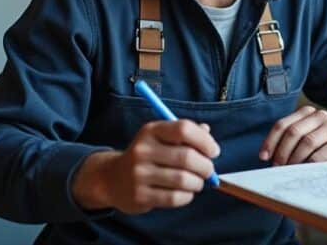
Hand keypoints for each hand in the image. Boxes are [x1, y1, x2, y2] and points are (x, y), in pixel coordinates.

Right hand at [72, 120, 219, 214]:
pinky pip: (175, 198)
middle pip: (187, 156)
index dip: (204, 141)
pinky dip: (187, 196)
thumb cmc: (147, 156)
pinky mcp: (140, 195)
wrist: (112, 179)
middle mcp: (143, 150)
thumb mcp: (161, 138)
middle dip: (206, 166)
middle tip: (209, 171)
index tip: (213, 151)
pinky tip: (185, 193)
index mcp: (151, 130)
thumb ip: (185, 133)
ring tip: (196, 182)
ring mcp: (139, 174)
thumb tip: (207, 132)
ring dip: (198, 183)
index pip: (184, 129)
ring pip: (184, 179)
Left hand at [259, 105, 326, 165]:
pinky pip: (320, 155)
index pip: (282, 125)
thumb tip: (268, 157)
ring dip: (294, 159)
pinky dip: (308, 164)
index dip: (270, 141)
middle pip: (293, 132)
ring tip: (289, 170)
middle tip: (277, 167)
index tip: (263, 157)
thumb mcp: (306, 134)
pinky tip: (304, 171)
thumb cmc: (322, 141)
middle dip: (282, 152)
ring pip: (306, 143)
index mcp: (306, 112)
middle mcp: (319, 116)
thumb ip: (290, 140)